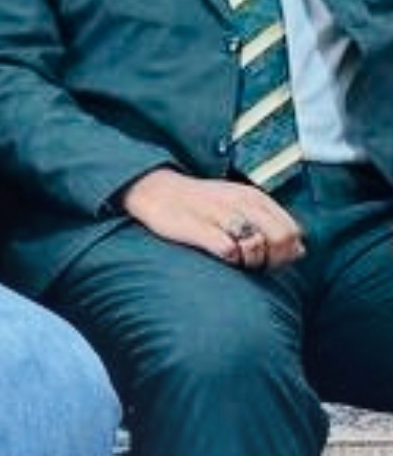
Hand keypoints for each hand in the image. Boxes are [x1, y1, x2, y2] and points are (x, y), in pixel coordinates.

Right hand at [119, 167, 303, 270]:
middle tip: (256, 265)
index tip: (271, 259)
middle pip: (281, 239)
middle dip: (275, 259)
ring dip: (252, 261)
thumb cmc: (201, 203)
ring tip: (237, 262)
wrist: (155, 190)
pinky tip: (221, 257)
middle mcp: (240, 202)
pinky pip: (228, 250)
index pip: (292, 230)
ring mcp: (218, 214)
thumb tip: (301, 251)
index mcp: (254, 197)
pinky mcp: (196, 227)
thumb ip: (272, 223)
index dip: (288, 251)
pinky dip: (230, 259)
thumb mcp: (240, 205)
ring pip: (257, 245)